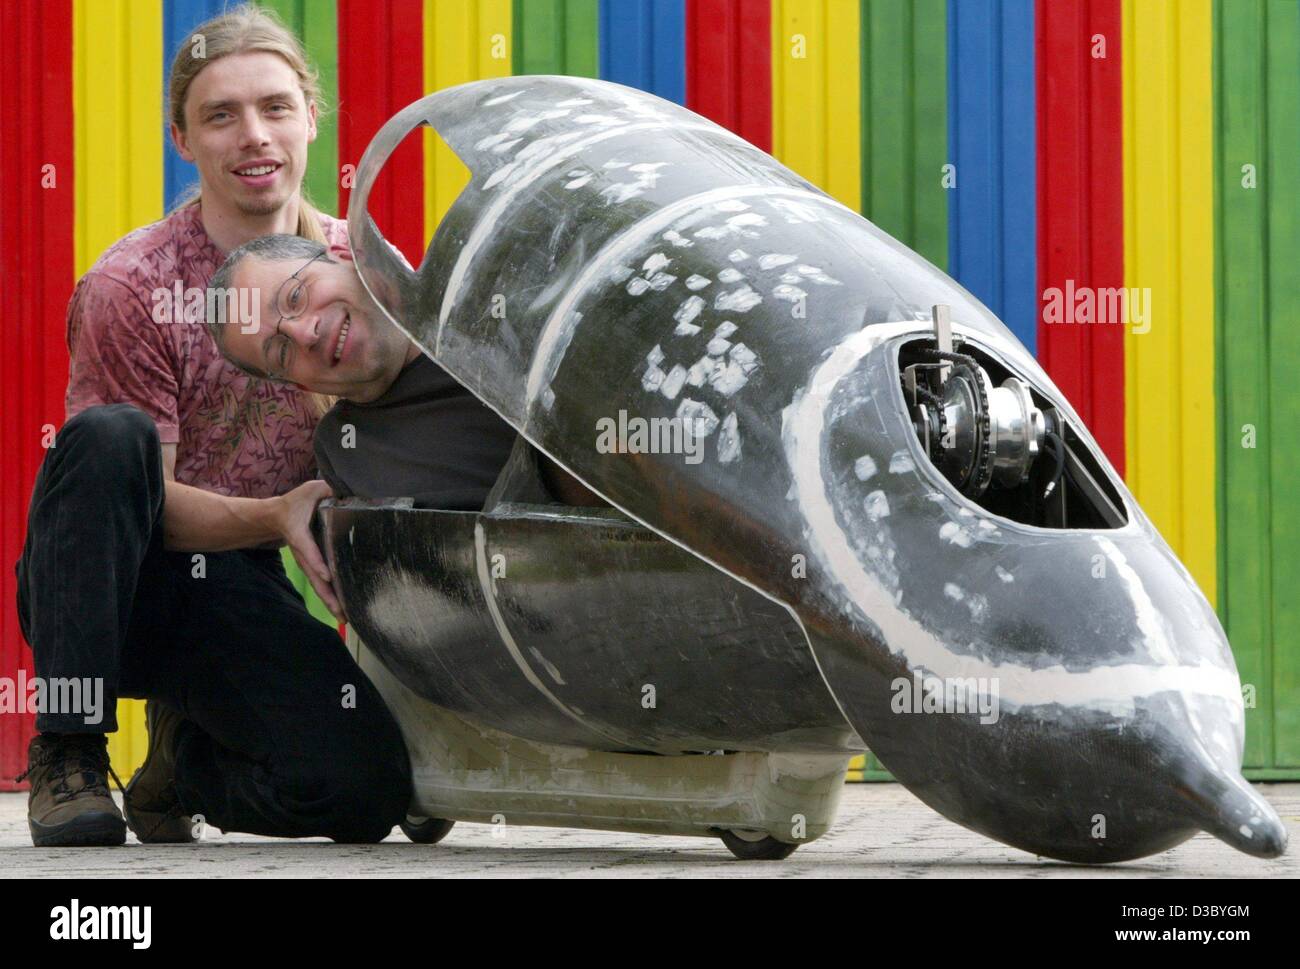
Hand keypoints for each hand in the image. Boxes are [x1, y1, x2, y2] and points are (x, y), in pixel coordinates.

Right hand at [275, 480, 344, 622]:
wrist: (275, 517)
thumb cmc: (296, 503)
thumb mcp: (311, 490)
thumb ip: (328, 488)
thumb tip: (347, 487)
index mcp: (300, 534)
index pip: (308, 549)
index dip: (317, 561)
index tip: (326, 575)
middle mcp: (303, 553)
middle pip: (314, 577)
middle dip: (327, 594)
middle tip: (341, 611)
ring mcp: (307, 562)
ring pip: (318, 585)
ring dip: (331, 602)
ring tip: (345, 618)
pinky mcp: (312, 566)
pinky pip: (322, 584)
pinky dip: (331, 597)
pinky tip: (344, 610)